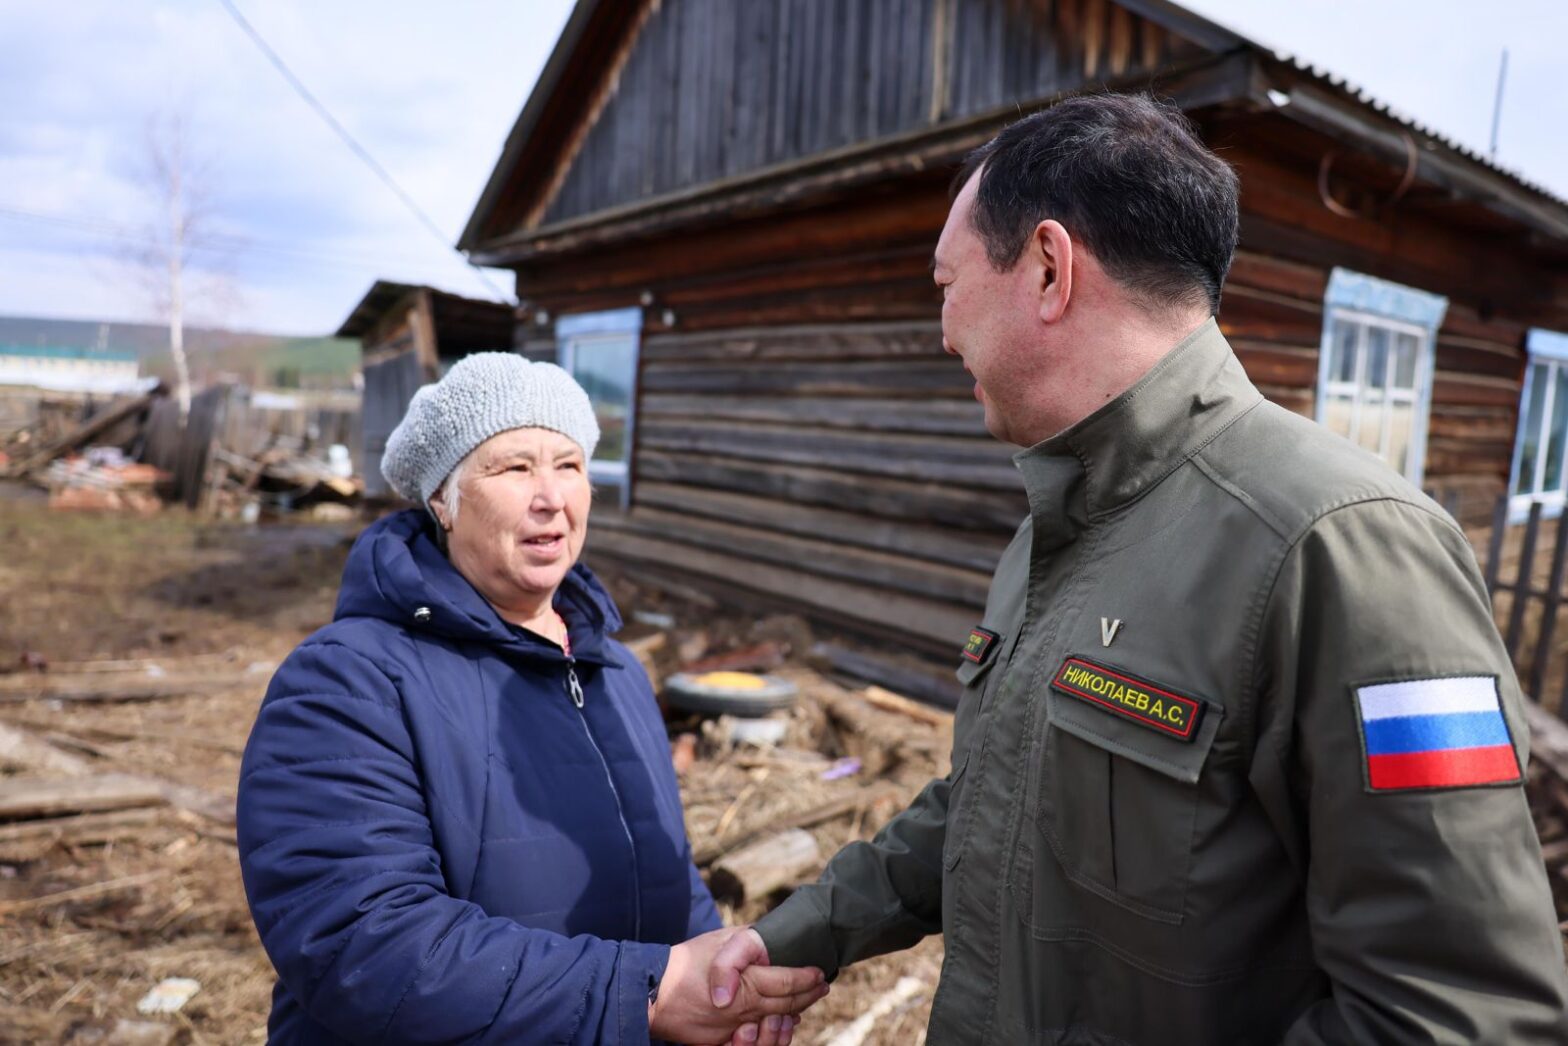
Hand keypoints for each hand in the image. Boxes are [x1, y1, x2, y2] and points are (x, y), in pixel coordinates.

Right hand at [649, 926, 826, 1044]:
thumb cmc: (685, 963)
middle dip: (808, 995)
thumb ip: (746, 942)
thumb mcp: (718, 941)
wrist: (654, 993)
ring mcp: (735, 1028)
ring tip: (804, 1004)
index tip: (820, 971)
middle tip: (821, 986)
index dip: (807, 977)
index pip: (786, 981)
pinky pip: (755, 1040)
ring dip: (793, 1016)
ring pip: (775, 1026)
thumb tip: (768, 938)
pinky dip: (772, 1032)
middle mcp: (745, 1009)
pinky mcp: (723, 1040)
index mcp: (747, 983)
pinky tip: (780, 1023)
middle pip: (787, 1005)